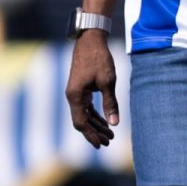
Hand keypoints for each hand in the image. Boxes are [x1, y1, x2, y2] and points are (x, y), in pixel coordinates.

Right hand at [65, 32, 119, 148]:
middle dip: (95, 132)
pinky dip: (95, 115)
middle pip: (82, 121)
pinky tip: (105, 121)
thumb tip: (114, 123)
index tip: (101, 144)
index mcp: (76, 96)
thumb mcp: (108, 82)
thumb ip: (110, 103)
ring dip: (96, 125)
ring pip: (84, 114)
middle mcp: (72, 96)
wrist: (90, 41)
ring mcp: (75, 92)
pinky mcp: (80, 88)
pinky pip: (86, 107)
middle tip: (108, 142)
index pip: (81, 122)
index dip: (91, 135)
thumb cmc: (99, 59)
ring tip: (109, 134)